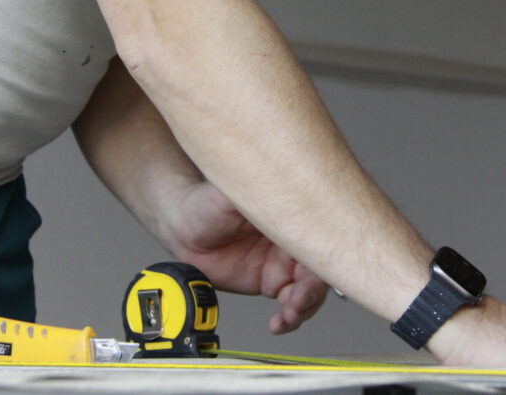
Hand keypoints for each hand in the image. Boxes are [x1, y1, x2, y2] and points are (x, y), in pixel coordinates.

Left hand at [157, 180, 328, 334]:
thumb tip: (278, 181)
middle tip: (298, 300)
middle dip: (315, 287)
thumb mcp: (230, 193)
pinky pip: (291, 303)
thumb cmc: (206, 204)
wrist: (183, 230)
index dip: (322, 254)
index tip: (315, 272)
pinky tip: (280, 324)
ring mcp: (284, 261)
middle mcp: (292, 237)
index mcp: (290, 213)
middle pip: (320, 265)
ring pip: (310, 288)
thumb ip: (255, 190)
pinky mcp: (272, 281)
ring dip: (305, 305)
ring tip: (288, 315)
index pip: (320, 233)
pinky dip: (291, 317)